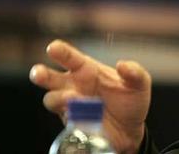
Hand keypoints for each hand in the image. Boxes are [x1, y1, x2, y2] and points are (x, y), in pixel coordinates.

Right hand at [30, 39, 150, 153]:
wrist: (131, 130)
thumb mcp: (140, 84)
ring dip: (58, 97)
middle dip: (41, 74)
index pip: (70, 57)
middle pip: (50, 77)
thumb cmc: (132, 101)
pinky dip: (70, 115)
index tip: (53, 47)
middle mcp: (75, 85)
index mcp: (88, 69)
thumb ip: (135, 72)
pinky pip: (64, 118)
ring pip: (52, 98)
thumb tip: (122, 65)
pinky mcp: (72, 122)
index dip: (60, 51)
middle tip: (38, 73)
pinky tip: (79, 113)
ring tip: (72, 98)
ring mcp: (71, 105)